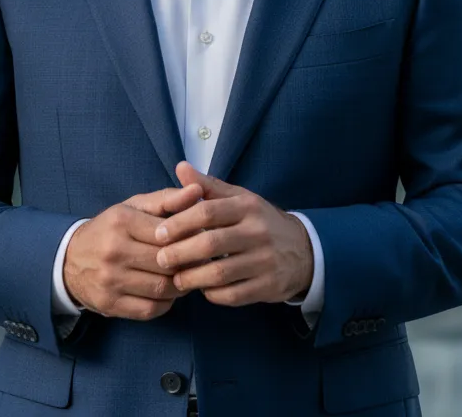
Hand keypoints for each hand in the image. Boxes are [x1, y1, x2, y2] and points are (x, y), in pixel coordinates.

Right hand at [63, 182, 203, 320]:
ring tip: (186, 275)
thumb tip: (197, 190)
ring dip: (180, 284)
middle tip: (200, 260)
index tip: (199, 238)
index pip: (168, 232)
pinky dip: (166, 303)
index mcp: (121, 221)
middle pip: (166, 261)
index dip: (189, 237)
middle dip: (188, 262)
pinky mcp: (110, 304)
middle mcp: (114, 250)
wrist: (69, 260)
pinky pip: (150, 309)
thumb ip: (167, 199)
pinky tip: (168, 292)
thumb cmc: (111, 228)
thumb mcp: (134, 207)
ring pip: (161, 287)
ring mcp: (110, 280)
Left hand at [153, 161, 313, 306]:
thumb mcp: (239, 198)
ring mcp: (265, 261)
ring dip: (192, 278)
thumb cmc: (259, 221)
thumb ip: (208, 186)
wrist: (303, 250)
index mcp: (247, 206)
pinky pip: (233, 295)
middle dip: (180, 253)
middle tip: (160, 260)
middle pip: (210, 244)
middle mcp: (258, 232)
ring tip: (176, 278)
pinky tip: (202, 289)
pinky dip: (212, 294)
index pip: (207, 211)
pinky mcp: (268, 286)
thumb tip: (181, 167)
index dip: (179, 223)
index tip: (158, 233)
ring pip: (220, 273)